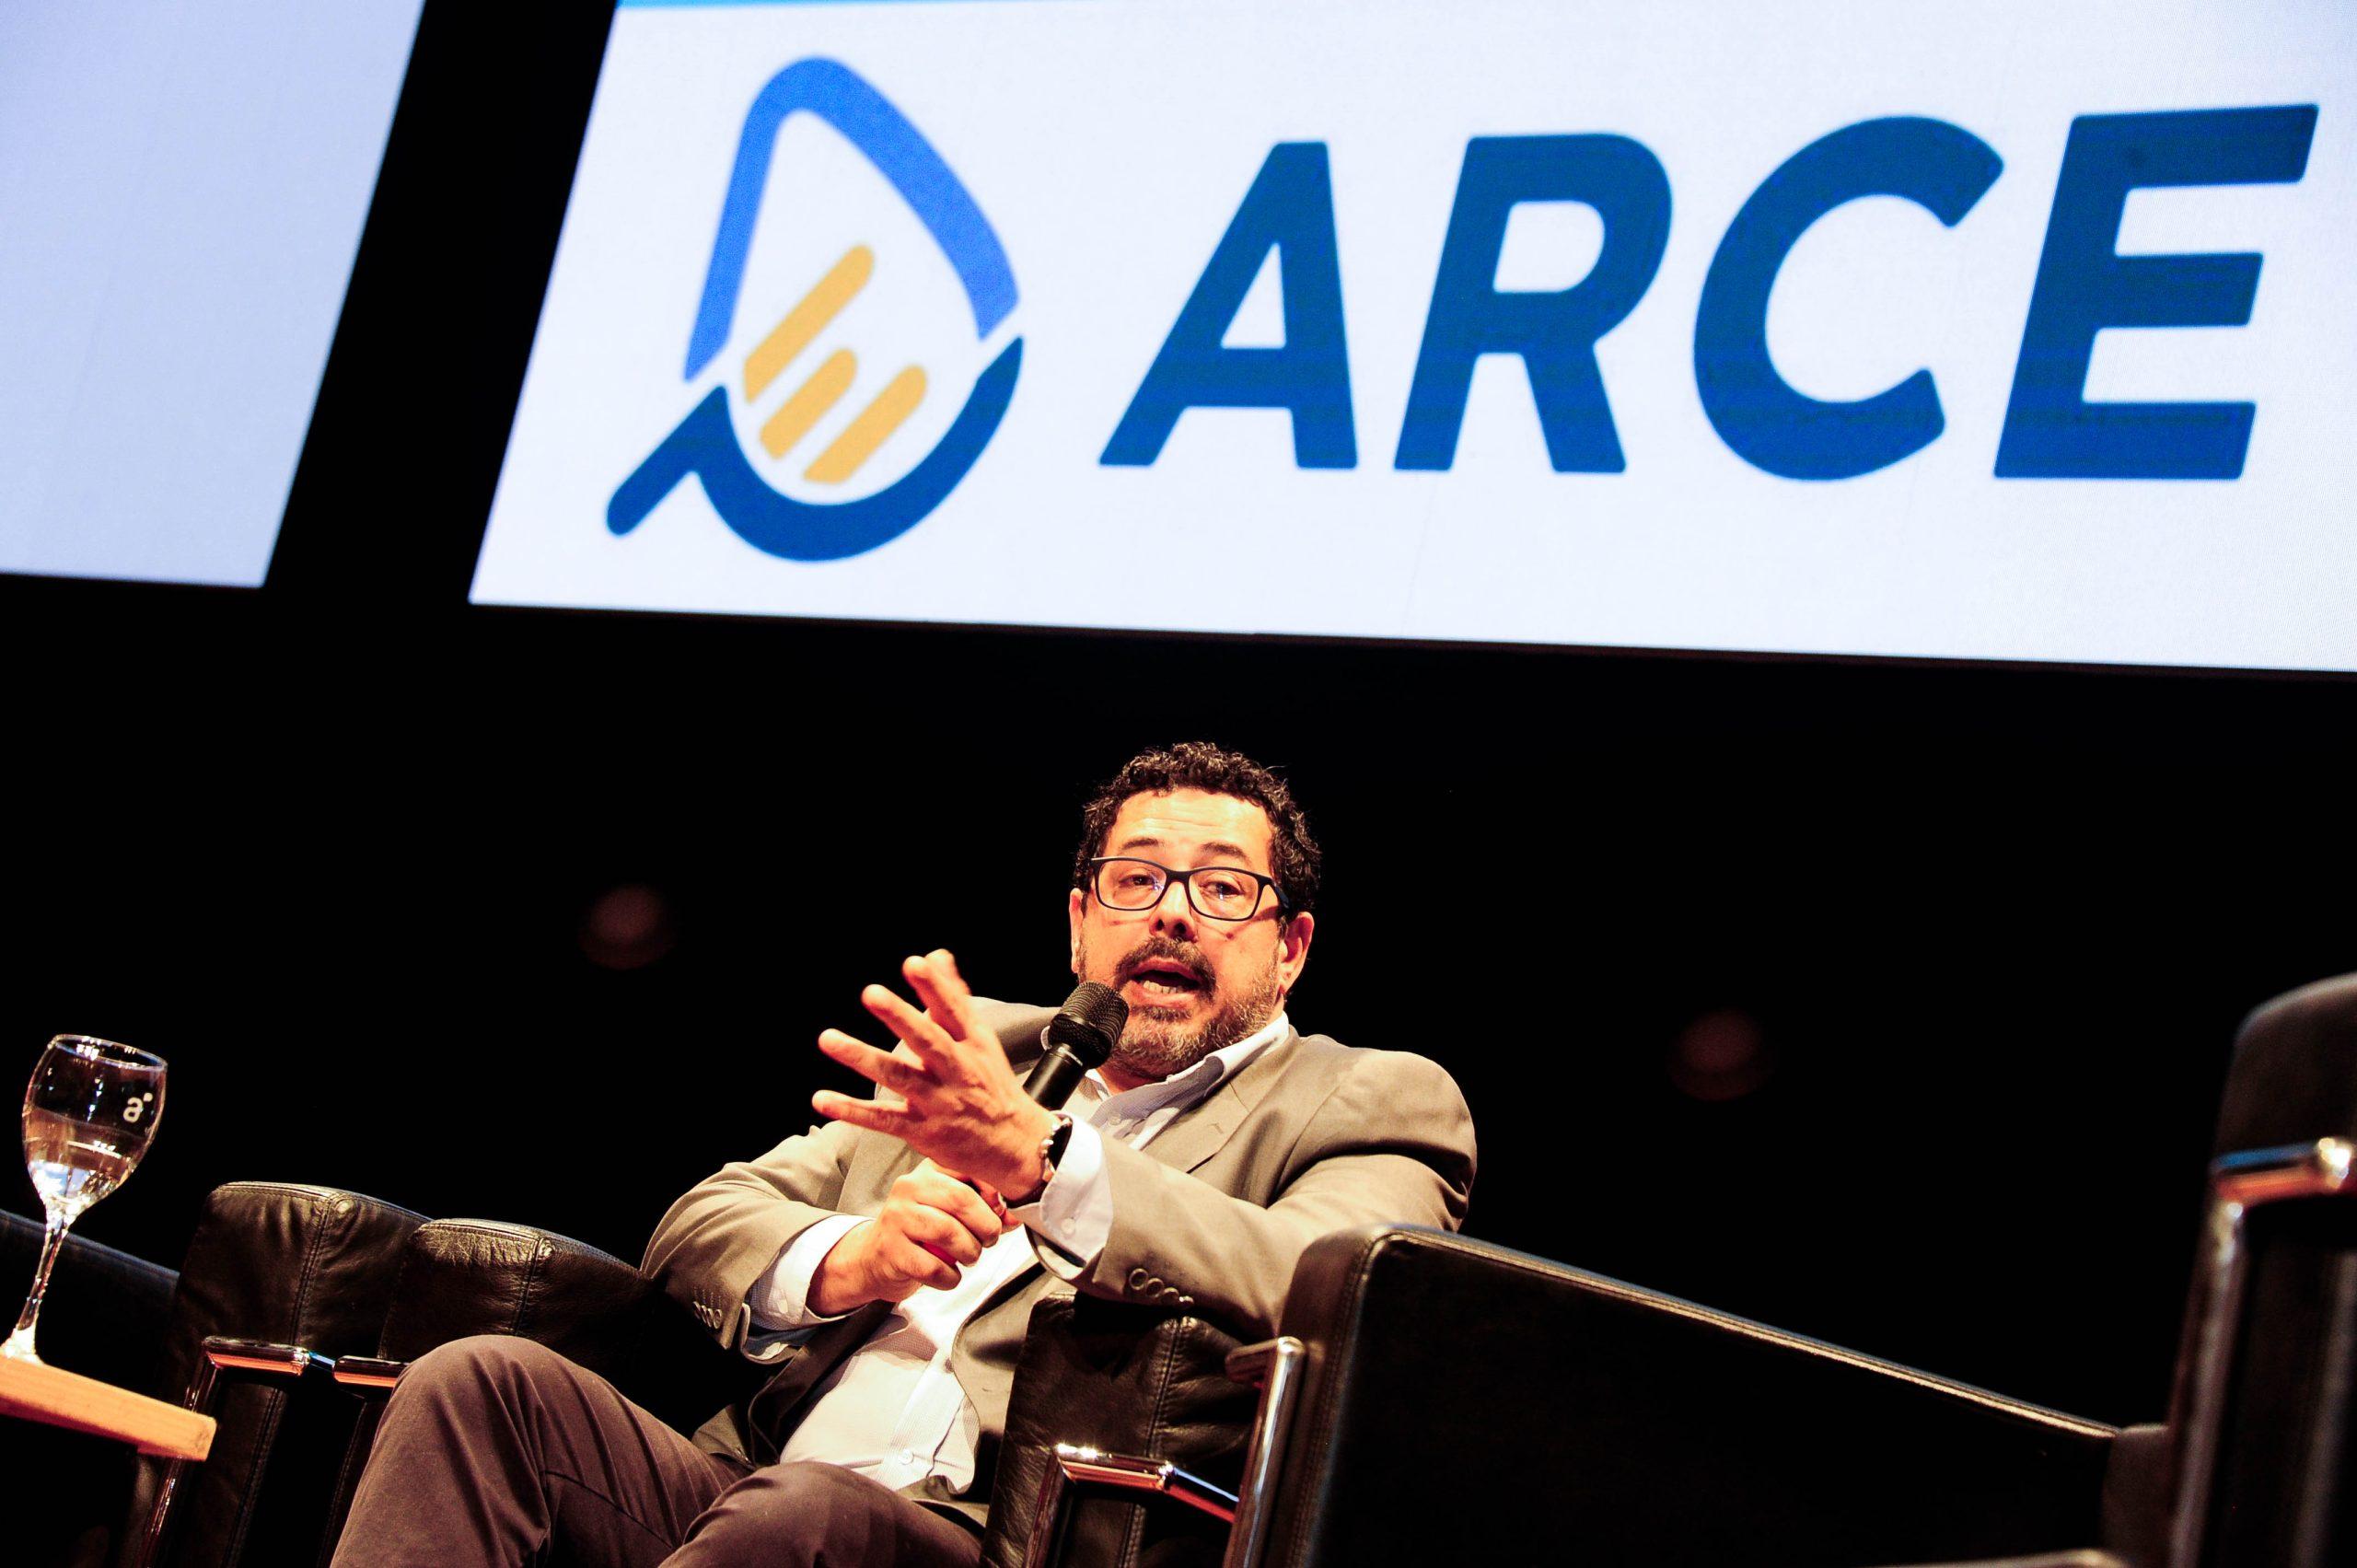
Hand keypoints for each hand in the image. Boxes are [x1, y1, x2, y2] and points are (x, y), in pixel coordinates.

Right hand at [807, 1161, 1005, 1314]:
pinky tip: (949, 1275)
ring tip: (970, 1257)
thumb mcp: (951, 1212)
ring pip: (948, 1232)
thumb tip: (1015, 1216)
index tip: (1001, 1210)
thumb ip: (985, 1210)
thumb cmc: (921, 1233)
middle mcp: (909, 1187)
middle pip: (961, 1200)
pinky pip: (933, 1266)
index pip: (967, 1167)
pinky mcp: (891, 1250)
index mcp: (929, 1171)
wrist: (875, 1259)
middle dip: (986, 1226)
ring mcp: (897, 1217)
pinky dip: (950, 1277)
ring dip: (970, 1252)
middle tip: (988, 1240)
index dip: (993, 1191)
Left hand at [813, 950, 1057, 1193]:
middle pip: (928, 1041)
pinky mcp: (923, 1131)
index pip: (954, 1010)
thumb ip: (953, 996)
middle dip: (900, 1017)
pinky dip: (852, 1110)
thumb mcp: (980, 1038)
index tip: (914, 963)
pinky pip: (883, 1119)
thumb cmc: (991, 1084)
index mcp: (973, 1043)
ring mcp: (939, 1102)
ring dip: (862, 1057)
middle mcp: (957, 1070)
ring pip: (899, 1077)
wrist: (1014, 1144)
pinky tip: (822, 1099)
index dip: (935, 987)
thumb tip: (938, 956)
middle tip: (872, 993)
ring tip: (829, 1039)